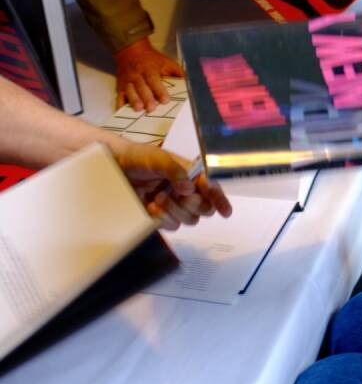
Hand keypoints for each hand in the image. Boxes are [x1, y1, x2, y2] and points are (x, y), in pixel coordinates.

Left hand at [111, 141, 231, 229]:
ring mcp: (175, 205)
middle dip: (193, 204)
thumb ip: (175, 171)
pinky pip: (172, 226)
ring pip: (189, 219)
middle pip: (205, 209)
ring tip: (157, 198)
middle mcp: (188, 191)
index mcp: (192, 175)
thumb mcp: (158, 158)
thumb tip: (189, 188)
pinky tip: (150, 207)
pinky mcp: (161, 216)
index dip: (221, 200)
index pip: (213, 189)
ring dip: (175, 210)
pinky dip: (162, 218)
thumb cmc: (138, 157)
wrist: (114, 167)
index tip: (225, 212)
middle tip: (178, 195)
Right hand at [114, 38, 182, 111]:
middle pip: (141, 87)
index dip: (159, 90)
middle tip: (152, 108)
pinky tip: (122, 111)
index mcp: (149, 69)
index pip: (154, 80)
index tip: (165, 100)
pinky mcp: (120, 85)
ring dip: (134, 101)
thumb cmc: (152, 59)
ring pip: (129, 91)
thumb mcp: (167, 62)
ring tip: (139, 109)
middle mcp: (137, 75)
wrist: (131, 50)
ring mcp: (127, 80)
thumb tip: (188, 83)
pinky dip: (120, 104)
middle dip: (146, 98)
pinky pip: (119, 95)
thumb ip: (177, 73)